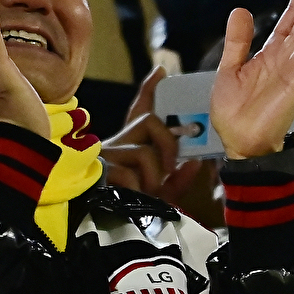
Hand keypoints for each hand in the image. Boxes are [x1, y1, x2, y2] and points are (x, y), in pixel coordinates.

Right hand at [101, 66, 202, 199]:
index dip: (150, 90)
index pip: (142, 112)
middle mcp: (119, 142)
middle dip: (169, 144)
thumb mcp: (162, 191)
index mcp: (133, 144)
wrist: (101, 221)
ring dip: (155, 176)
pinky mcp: (98, 169)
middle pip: (150, 121)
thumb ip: (179, 178)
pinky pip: (128, 173)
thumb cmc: (133, 204)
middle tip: (172, 168)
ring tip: (150, 191)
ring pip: (144, 152)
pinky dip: (138, 188)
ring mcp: (107, 154)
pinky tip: (133, 196)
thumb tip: (194, 162)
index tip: (160, 72)